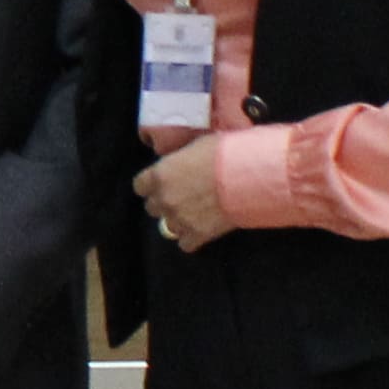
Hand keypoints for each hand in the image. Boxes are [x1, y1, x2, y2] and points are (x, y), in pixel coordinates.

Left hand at [131, 137, 236, 253]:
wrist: (248, 175)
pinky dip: (192, 238)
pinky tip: (203, 228)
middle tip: (183, 196)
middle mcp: (164, 199)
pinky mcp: (198, 235)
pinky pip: (185, 244)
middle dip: (165, 202)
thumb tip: (182, 161)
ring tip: (196, 212)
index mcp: (160, 174)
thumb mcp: (196, 145)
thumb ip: (181, 158)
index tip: (162, 182)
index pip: (140, 185)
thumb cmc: (224, 152)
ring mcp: (179, 219)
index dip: (151, 184)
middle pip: (152, 207)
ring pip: (167, 226)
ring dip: (178, 220)